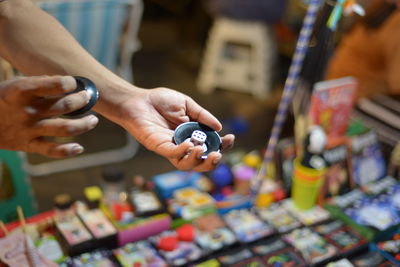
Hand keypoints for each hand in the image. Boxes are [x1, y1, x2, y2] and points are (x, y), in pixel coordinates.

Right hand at [0, 76, 97, 156]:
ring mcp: (28, 130)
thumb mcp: (12, 85)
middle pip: (64, 105)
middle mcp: (26, 111)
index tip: (74, 82)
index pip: (52, 84)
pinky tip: (79, 147)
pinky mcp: (27, 145)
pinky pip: (51, 150)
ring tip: (93, 120)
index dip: (68, 83)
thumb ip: (38, 85)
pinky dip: (67, 151)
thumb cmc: (0, 99)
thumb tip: (67, 84)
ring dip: (84, 124)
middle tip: (87, 97)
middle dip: (82, 100)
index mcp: (20, 91)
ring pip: (64, 128)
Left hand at [118, 87, 234, 171]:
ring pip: (187, 165)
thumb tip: (219, 127)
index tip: (230, 138)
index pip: (210, 146)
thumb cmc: (160, 101)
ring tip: (201, 149)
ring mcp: (170, 148)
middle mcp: (182, 145)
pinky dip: (182, 152)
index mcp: (192, 135)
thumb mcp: (187, 104)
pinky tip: (189, 144)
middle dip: (212, 162)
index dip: (222, 145)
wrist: (138, 100)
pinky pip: (172, 155)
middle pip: (200, 162)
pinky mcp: (158, 147)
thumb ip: (202, 116)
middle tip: (218, 155)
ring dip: (197, 161)